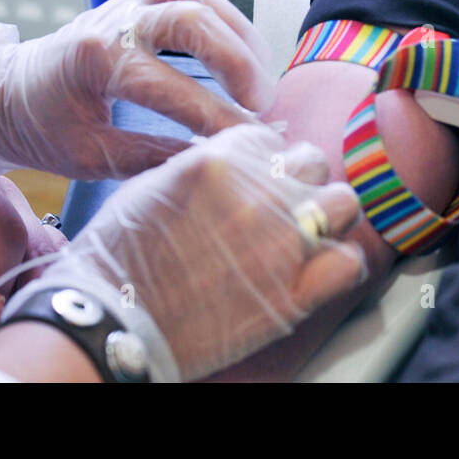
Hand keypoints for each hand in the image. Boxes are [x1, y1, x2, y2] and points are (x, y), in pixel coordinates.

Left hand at [0, 0, 276, 179]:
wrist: (5, 88)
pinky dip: (219, 11)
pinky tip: (240, 45)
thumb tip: (205, 164)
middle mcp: (111, 21)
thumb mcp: (87, 156)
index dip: (213, 116)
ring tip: (260, 73)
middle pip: (188, 20)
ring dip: (234, 28)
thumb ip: (147, 158)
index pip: (168, 86)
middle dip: (235, 61)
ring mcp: (124, 3)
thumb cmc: (41, 125)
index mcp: (93, 61)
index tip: (245, 143)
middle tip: (262, 104)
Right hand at [5, 124, 368, 381]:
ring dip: (328, 215)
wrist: (110, 321)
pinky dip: (340, 264)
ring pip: (342, 203)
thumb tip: (235, 159)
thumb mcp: (151, 185)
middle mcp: (255, 193)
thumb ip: (202, 164)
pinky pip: (349, 262)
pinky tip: (319, 270)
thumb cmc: (118, 256)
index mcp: (217, 160)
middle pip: (313, 161)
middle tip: (284, 205)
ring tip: (308, 233)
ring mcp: (279, 242)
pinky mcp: (293, 293)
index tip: (261, 178)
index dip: (268, 160)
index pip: (272, 138)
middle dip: (301, 181)